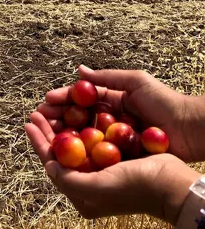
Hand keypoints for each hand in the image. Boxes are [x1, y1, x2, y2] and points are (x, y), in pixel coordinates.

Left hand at [25, 111, 199, 222]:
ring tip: (52, 107)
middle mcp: (89, 183)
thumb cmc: (136, 188)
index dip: (40, 142)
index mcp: (82, 195)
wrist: (173, 184)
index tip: (29, 123)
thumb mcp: (97, 188)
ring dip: (64, 124)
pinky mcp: (117, 157)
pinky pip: (94, 138)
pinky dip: (84, 124)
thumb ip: (69, 180)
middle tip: (37, 110)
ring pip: (76, 143)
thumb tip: (49, 166)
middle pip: (63, 152)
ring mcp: (103, 169)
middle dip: (49, 130)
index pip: (53, 164)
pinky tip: (77, 110)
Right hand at [36, 65, 204, 162]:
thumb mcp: (136, 82)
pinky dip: (79, 154)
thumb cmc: (166, 102)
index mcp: (113, 102)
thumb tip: (79, 70)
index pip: (80, 100)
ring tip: (45, 135)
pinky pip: (95, 155)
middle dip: (56, 119)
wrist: (189, 129)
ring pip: (81, 138)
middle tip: (38, 119)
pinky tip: (63, 154)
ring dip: (62, 136)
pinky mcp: (118, 158)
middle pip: (76, 119)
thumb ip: (108, 78)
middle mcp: (109, 121)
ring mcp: (112, 141)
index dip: (62, 100)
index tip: (45, 101)